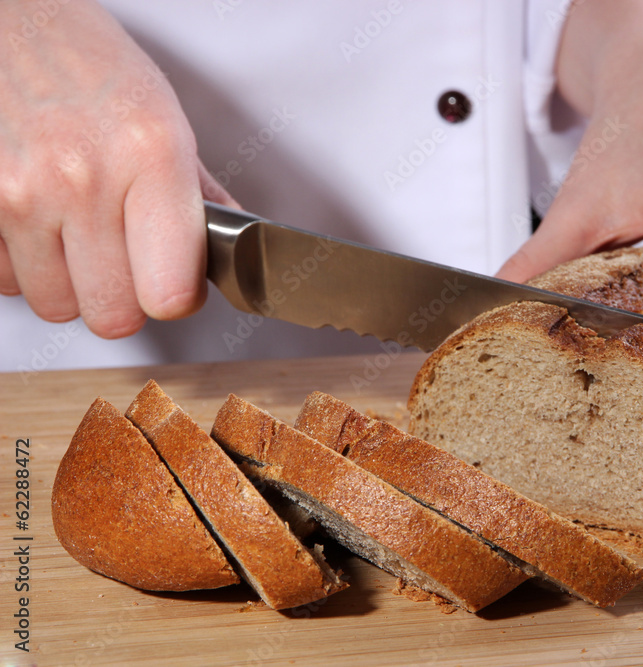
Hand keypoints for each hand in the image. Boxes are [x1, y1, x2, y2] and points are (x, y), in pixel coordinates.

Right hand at [0, 0, 236, 337]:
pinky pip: (7, 282)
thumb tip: (232, 260)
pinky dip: (25, 264)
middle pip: (114, 316)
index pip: (169, 293)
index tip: (175, 283)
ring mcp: (19, 193)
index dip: (176, 298)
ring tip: (77, 228)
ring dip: (71, 282)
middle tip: (127, 258)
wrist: (9, 21)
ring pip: (58, 306)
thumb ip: (198, 197)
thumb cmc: (89, 64)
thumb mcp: (165, 117)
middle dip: (125, 297)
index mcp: (150, 155)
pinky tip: (38, 219)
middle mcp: (82, 179)